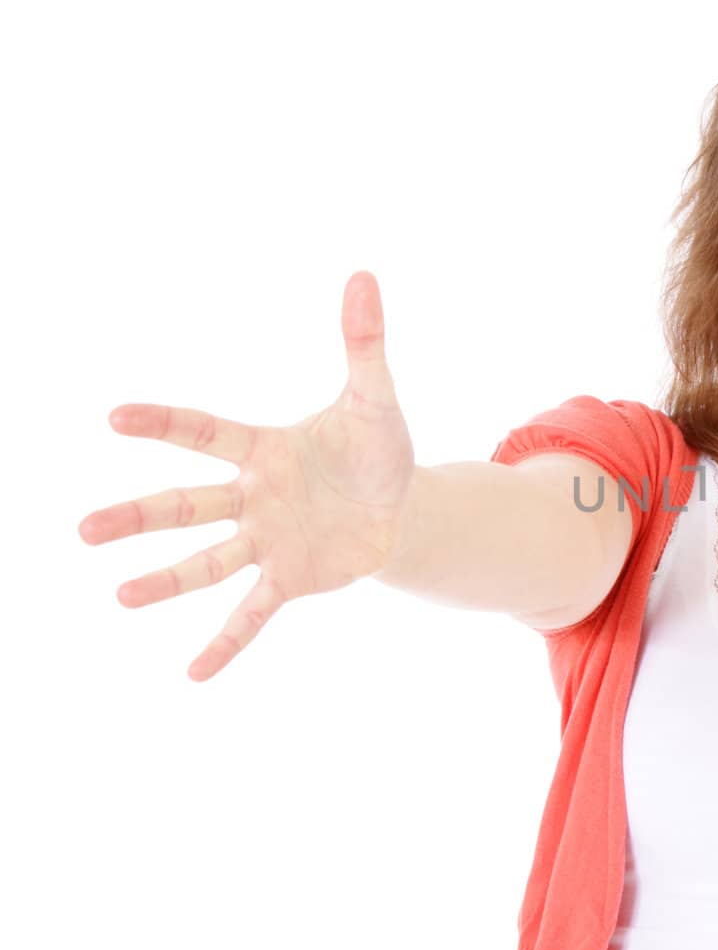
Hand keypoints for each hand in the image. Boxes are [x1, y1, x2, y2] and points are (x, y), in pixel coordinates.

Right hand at [78, 271, 414, 681]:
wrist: (402, 507)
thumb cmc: (378, 449)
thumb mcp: (375, 399)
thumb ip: (364, 342)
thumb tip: (364, 275)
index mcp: (264, 449)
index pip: (205, 432)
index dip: (164, 424)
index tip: (115, 416)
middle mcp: (252, 497)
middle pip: (186, 506)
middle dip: (137, 517)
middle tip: (82, 531)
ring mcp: (266, 541)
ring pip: (207, 562)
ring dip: (166, 581)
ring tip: (120, 596)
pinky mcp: (289, 578)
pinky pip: (252, 614)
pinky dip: (227, 642)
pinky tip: (194, 674)